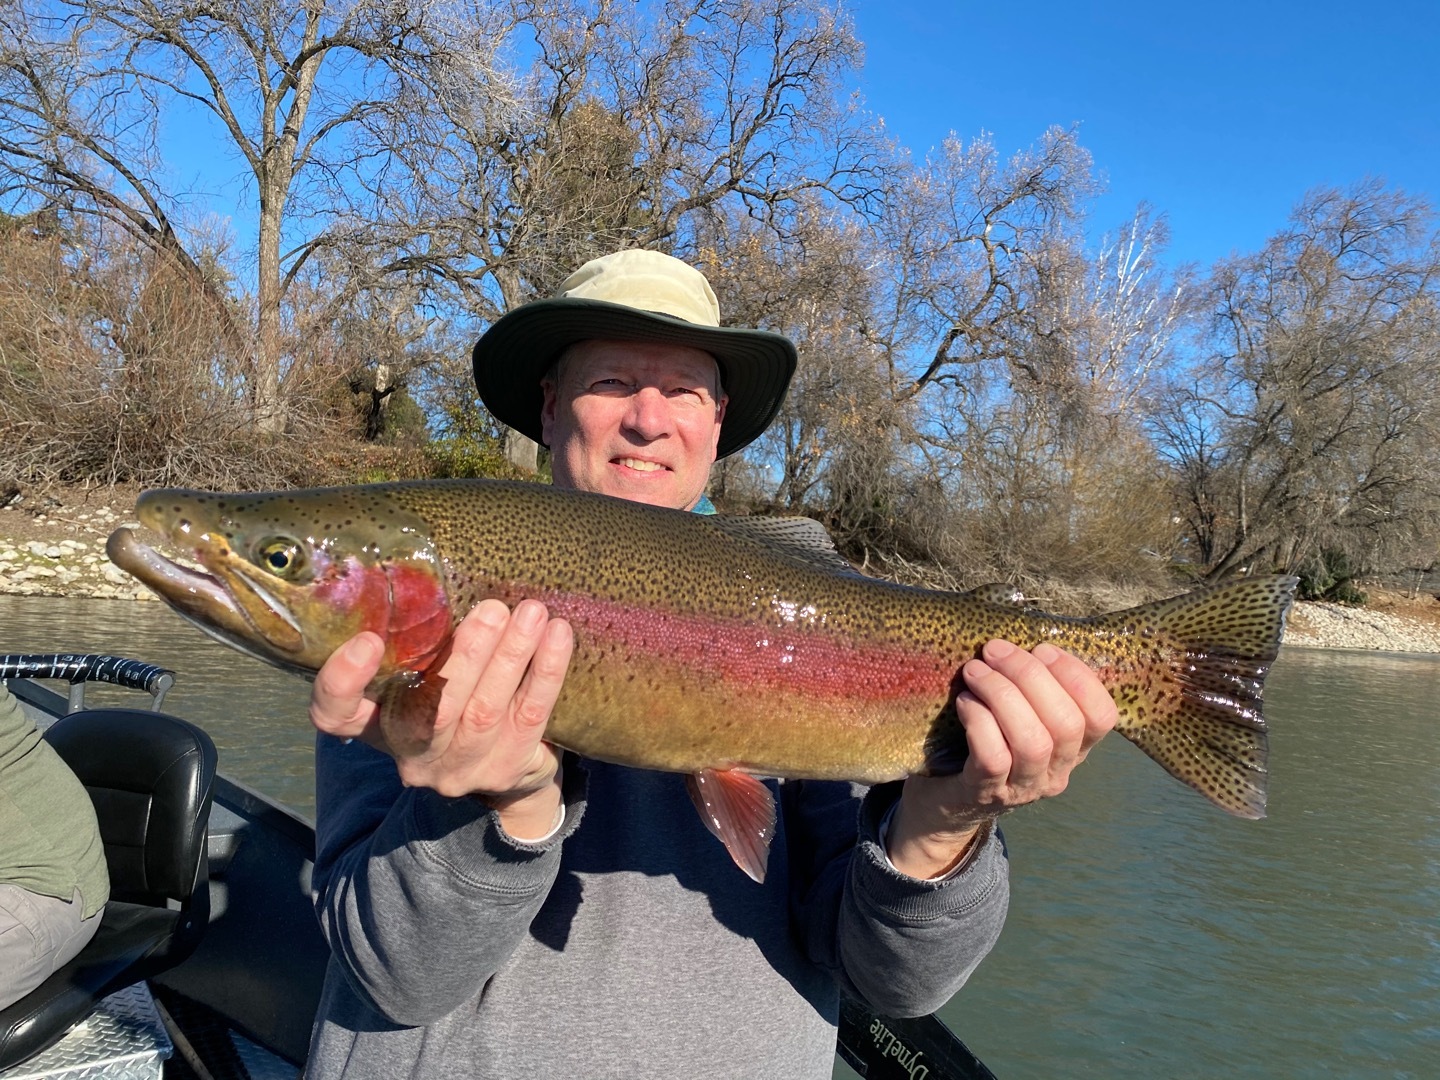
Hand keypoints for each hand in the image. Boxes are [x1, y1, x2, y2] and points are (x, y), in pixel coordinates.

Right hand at [310, 599, 574, 838]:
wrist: (507, 770)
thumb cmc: (456, 701)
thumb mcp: (424, 679)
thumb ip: (419, 643)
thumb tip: (436, 572)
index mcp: (377, 725)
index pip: (336, 715)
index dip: (343, 682)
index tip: (366, 640)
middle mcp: (412, 755)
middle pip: (429, 712)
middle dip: (465, 657)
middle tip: (491, 610)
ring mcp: (460, 769)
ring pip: (485, 712)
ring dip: (511, 656)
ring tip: (531, 613)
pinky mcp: (506, 769)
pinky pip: (530, 716)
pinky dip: (545, 673)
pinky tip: (557, 636)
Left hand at [887, 640, 1117, 877]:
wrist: (947, 802)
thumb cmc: (988, 742)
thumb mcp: (1022, 717)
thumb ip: (1035, 687)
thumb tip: (1026, 640)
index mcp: (1075, 748)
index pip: (1103, 715)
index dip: (1077, 675)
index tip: (1042, 648)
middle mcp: (1057, 772)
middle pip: (1066, 723)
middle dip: (1030, 675)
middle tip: (995, 650)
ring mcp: (1023, 787)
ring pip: (1033, 741)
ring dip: (1002, 695)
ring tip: (975, 672)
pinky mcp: (985, 792)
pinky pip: (993, 757)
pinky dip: (979, 721)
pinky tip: (965, 702)